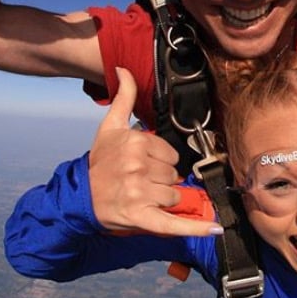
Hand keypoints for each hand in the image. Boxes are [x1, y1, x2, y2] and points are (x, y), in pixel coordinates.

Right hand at [89, 68, 220, 236]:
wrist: (80, 196)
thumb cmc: (101, 163)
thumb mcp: (110, 127)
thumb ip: (123, 97)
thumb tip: (122, 68)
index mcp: (136, 143)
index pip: (172, 155)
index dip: (160, 161)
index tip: (142, 165)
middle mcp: (138, 166)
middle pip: (174, 175)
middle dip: (161, 179)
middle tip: (139, 182)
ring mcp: (140, 192)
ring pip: (175, 196)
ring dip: (163, 199)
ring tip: (140, 196)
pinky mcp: (141, 216)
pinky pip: (174, 223)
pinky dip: (196, 228)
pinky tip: (215, 230)